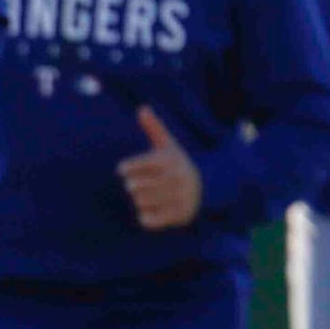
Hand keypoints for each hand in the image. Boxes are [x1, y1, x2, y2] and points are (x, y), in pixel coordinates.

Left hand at [118, 107, 201, 230]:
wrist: (206, 188)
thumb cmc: (177, 164)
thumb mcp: (168, 145)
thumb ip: (154, 127)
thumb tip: (142, 108)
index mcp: (169, 160)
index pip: (137, 165)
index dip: (126, 168)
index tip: (123, 170)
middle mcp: (175, 179)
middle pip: (135, 186)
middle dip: (133, 185)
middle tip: (137, 184)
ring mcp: (178, 198)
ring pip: (140, 202)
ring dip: (140, 199)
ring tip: (147, 195)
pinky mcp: (178, 216)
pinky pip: (148, 220)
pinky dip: (145, 216)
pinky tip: (152, 209)